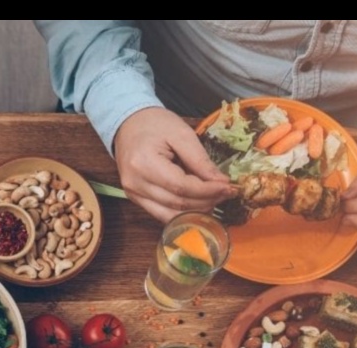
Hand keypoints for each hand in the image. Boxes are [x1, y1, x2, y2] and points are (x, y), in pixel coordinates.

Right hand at [113, 107, 236, 222]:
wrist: (128, 124)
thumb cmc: (154, 124)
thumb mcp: (182, 134)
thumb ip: (200, 160)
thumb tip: (221, 182)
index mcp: (144, 163)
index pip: (181, 187)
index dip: (207, 191)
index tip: (228, 187)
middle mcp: (135, 184)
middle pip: (177, 203)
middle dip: (206, 201)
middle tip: (226, 194)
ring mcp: (133, 194)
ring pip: (170, 215)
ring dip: (196, 212)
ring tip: (215, 200)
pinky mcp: (136, 199)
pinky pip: (161, 214)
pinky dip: (182, 214)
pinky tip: (197, 206)